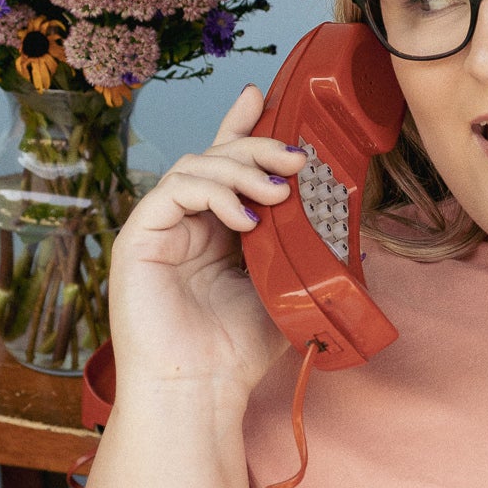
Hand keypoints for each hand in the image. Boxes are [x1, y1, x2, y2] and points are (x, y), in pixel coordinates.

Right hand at [108, 84, 311, 400]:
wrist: (201, 389)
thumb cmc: (238, 350)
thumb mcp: (286, 290)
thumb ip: (303, 253)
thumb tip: (348, 228)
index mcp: (217, 229)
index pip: (228, 166)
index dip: (242, 128)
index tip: (264, 97)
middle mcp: (186, 221)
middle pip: (216, 157)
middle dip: (258, 148)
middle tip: (297, 158)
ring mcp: (160, 227)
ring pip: (196, 167)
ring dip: (242, 171)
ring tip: (278, 194)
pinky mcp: (139, 237)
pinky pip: (174, 190)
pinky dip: (213, 194)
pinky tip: (245, 219)